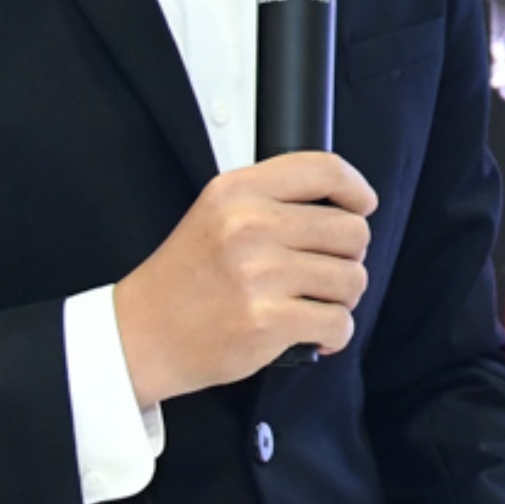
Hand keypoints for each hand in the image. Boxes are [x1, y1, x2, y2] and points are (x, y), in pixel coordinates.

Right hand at [111, 153, 378, 404]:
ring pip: (353, 279)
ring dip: (342, 297)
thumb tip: (349, 206)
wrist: (142, 334)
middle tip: (323, 272)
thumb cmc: (189, 277)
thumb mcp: (217, 215)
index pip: (324, 169)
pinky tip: (313, 334)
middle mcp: (249, 227)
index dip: (356, 188)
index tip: (362, 205)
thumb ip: (273, 200)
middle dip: (348, 255)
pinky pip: (339, 322)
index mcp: (237, 192)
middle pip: (352, 230)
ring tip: (312, 303)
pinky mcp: (267, 321)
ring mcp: (259, 275)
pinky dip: (335, 333)